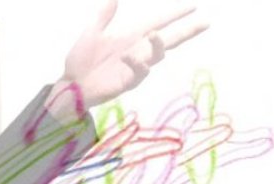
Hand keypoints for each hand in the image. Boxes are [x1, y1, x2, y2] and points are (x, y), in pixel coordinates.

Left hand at [49, 0, 208, 117]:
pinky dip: (137, 64)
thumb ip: (104, 17)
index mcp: (131, 38)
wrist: (69, 86)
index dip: (175, 15)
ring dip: (158, 45)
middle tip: (205, 22)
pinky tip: (128, 57)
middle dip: (187, 31)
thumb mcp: (91, 34)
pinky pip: (139, 74)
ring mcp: (134, 68)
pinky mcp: (126, 82)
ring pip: (157, 56)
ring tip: (154, 33)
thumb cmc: (81, 62)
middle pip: (169, 39)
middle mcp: (138, 51)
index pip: (159, 23)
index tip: (193, 6)